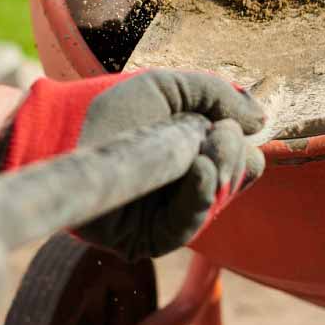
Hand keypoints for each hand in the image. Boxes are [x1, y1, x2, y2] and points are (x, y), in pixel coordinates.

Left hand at [0, 70, 265, 259]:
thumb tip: (262, 119)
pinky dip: (202, 195)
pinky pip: (190, 225)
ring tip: (202, 149)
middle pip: (240, 176)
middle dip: (233, 153)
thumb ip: (217, 96)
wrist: (62, 130)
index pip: (242, 155)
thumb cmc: (110, 106)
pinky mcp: (150, 237)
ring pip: (221, 199)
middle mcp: (186, 183)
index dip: (241, 139)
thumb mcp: (169, 87)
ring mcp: (170, 211)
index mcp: (194, 150)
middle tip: (214, 135)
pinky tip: (200, 171)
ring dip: (221, 168)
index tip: (226, 122)